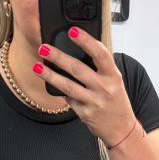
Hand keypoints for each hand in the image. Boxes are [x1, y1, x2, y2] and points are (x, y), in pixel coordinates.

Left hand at [32, 27, 137, 144]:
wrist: (121, 128)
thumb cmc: (116, 101)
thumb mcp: (114, 81)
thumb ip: (100, 68)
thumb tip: (76, 52)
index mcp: (113, 75)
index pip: (100, 53)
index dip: (86, 41)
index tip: (72, 31)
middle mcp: (104, 88)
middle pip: (78, 69)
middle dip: (59, 57)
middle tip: (44, 48)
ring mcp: (94, 102)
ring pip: (68, 86)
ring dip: (50, 75)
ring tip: (37, 66)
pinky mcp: (85, 114)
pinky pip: (68, 100)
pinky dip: (60, 92)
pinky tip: (52, 85)